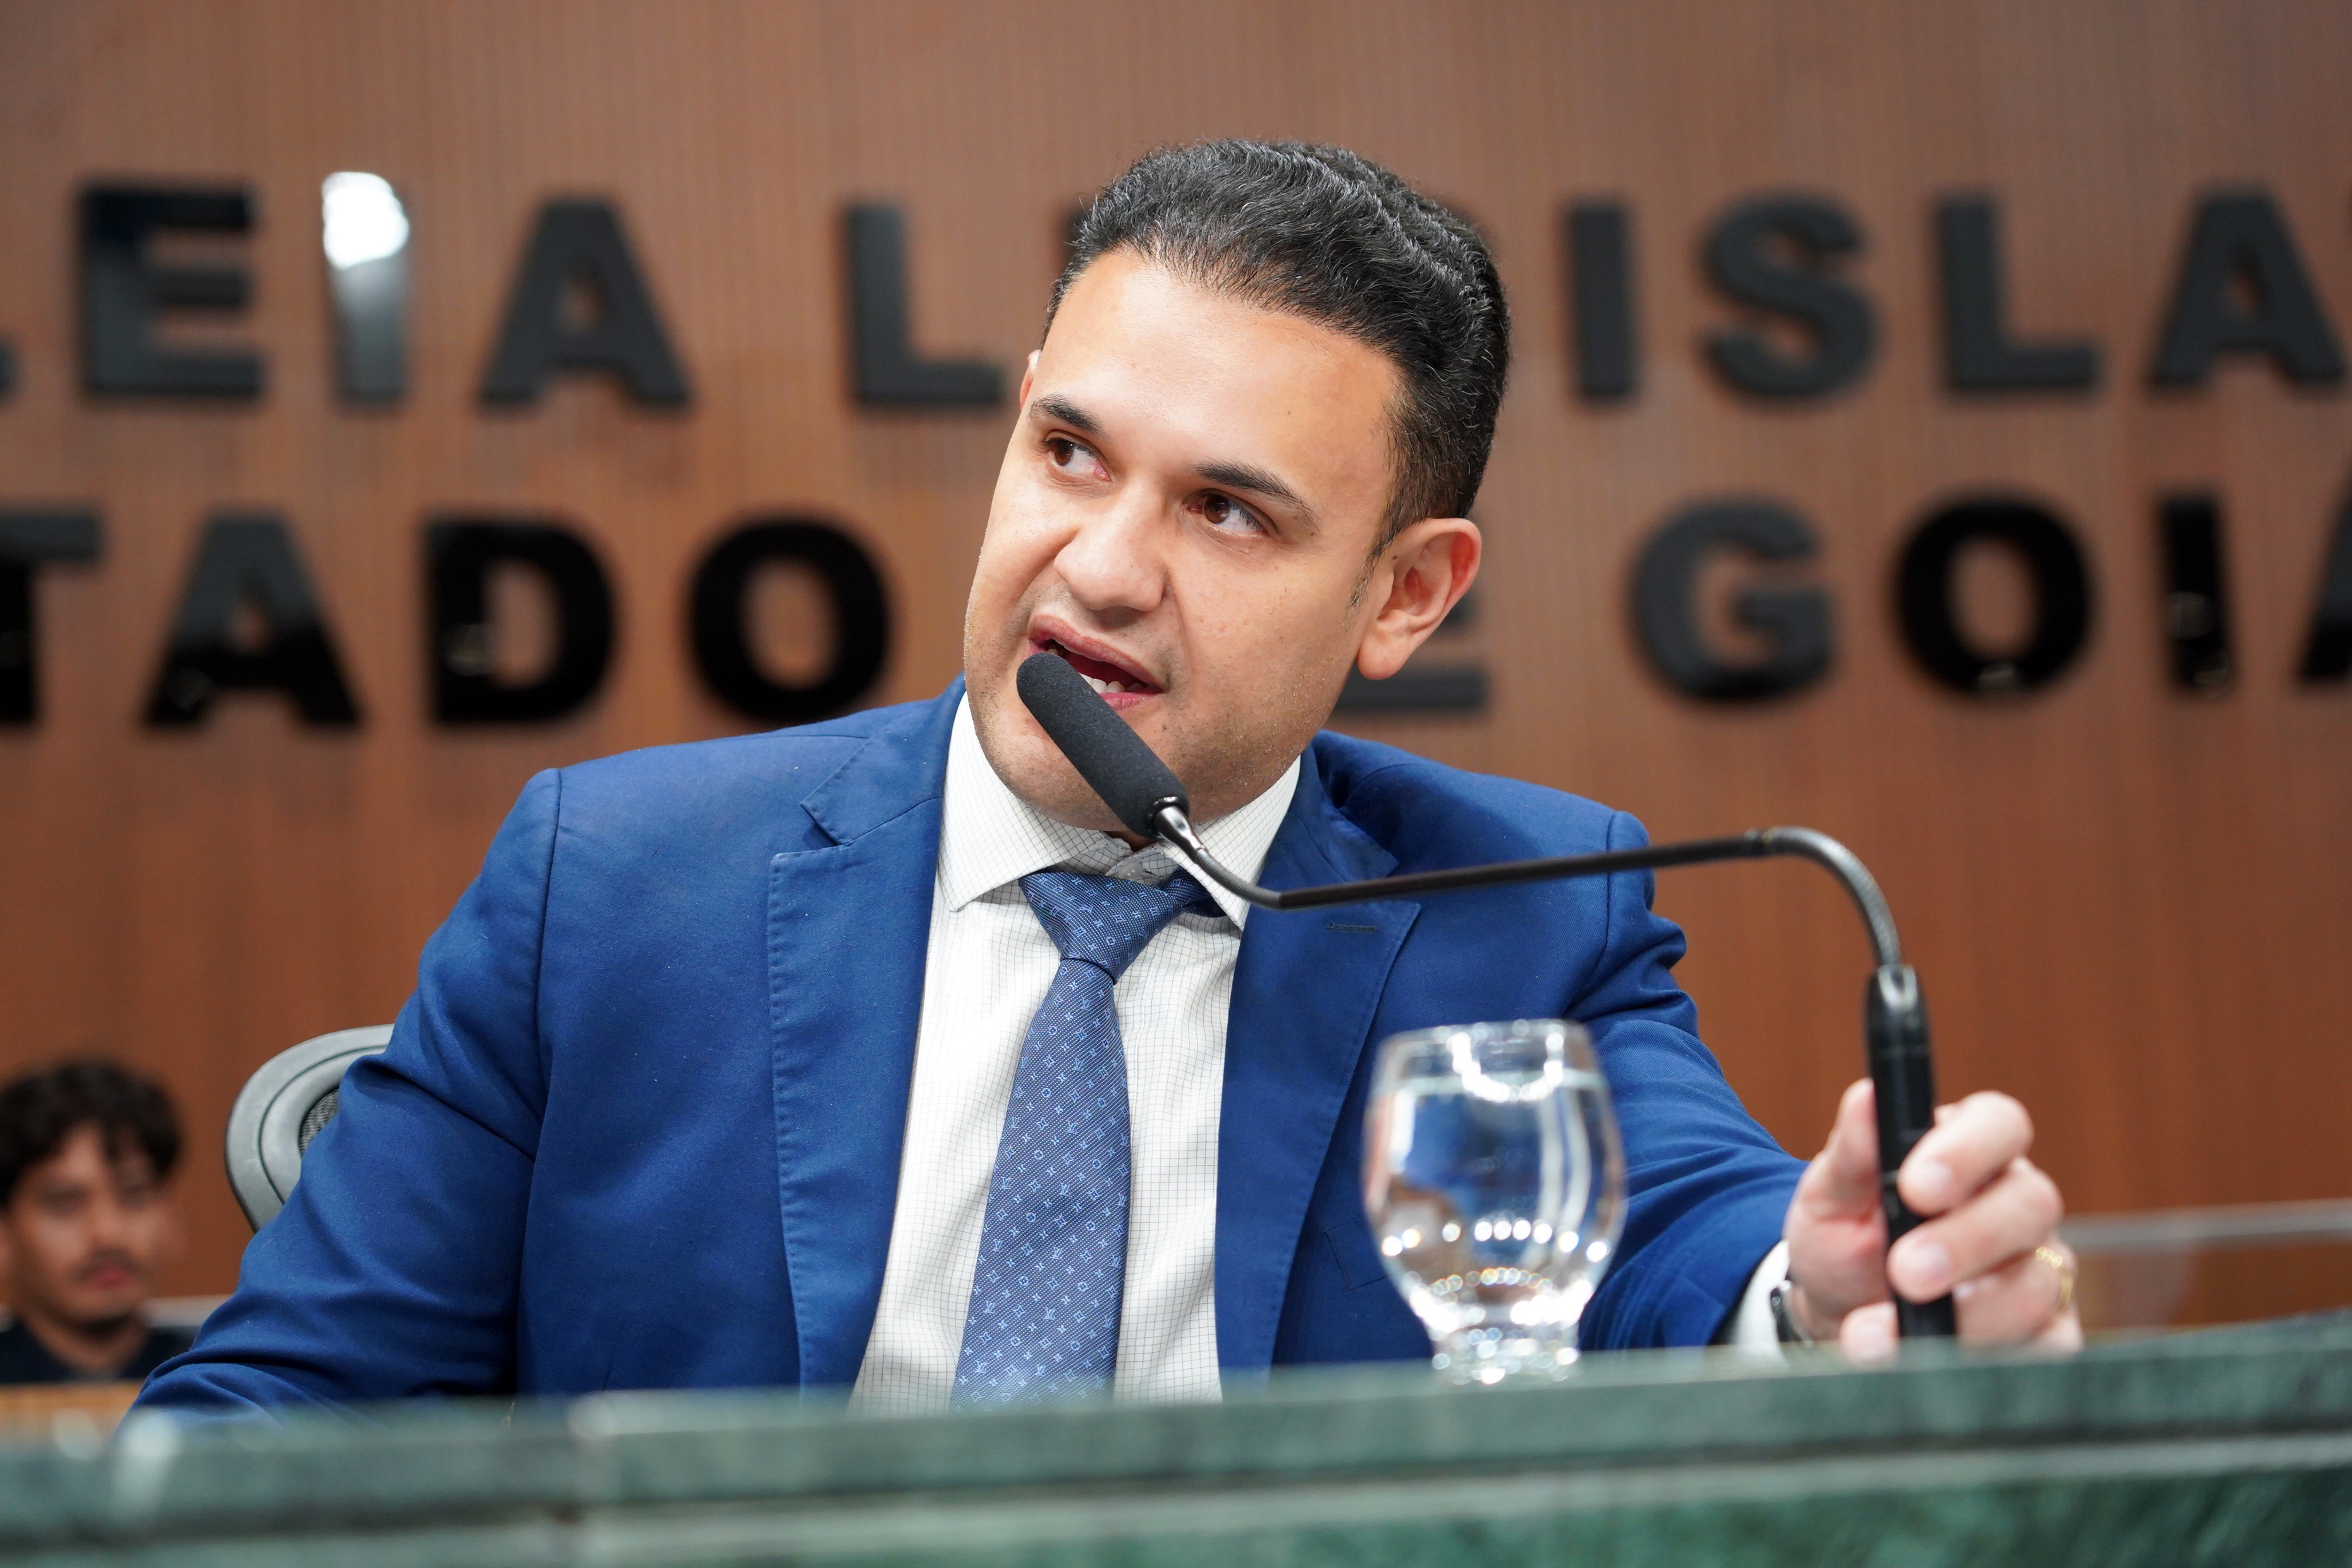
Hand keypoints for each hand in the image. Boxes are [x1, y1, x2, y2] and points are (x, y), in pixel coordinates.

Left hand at [1781, 1078, 2082, 1358]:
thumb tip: (1867, 1096)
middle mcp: (2019, 1205)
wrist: (1840, 1314)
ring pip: (2035, 1285)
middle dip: (1965, 1241)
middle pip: (2031, 1205)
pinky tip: (1932, 1364)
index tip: (1916, 1185)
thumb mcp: (1833, 1193)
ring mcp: (2040, 1269)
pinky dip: (1985, 1360)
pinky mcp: (2047, 1334)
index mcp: (1973, 1151)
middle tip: (1904, 1272)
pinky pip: (2045, 1348)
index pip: (2000, 1124)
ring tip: (1878, 1335)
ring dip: (1963, 1316)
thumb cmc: (1845, 1238)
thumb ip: (1852, 1149)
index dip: (1968, 1150)